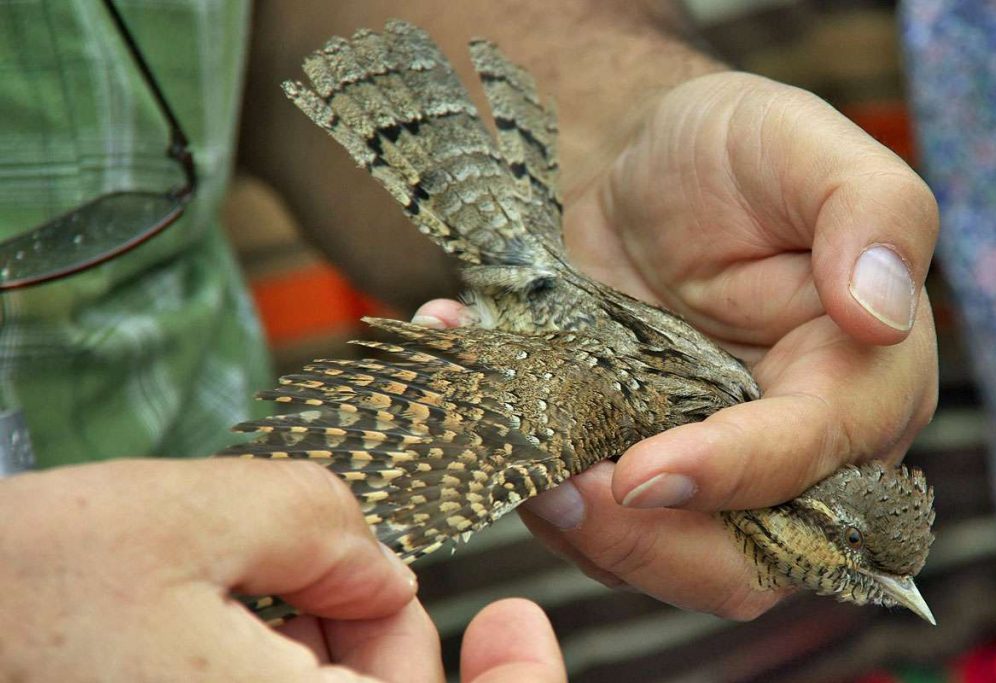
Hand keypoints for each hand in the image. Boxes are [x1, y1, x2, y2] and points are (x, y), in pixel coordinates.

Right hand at [0, 460, 564, 680]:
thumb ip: (318, 522)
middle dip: (373, 631)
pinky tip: (219, 619)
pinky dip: (275, 661)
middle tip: (319, 563)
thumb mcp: (185, 515)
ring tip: (235, 586)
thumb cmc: (16, 589)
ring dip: (315, 645)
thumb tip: (379, 570)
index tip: (516, 626)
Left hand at [413, 71, 938, 618]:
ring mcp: (708, 471)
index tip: (640, 472)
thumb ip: (871, 213)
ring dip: (580, 534)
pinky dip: (537, 492)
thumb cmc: (731, 153)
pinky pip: (596, 519)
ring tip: (513, 464)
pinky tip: (482, 422)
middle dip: (648, 547)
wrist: (640, 173)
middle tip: (558, 493)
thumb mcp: (802, 146)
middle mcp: (795, 452)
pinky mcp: (638, 468)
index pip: (812, 459)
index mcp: (858, 383)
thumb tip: (880, 313)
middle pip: (745, 559)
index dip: (733, 477)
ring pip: (660, 559)